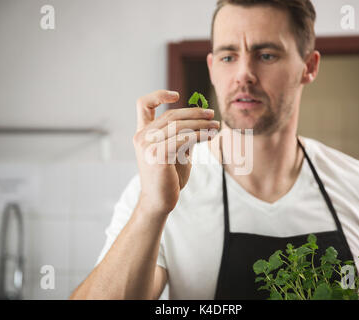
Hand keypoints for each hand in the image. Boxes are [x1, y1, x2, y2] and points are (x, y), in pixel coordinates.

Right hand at [133, 90, 219, 216]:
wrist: (159, 201)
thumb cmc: (169, 177)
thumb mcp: (176, 151)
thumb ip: (183, 135)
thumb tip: (202, 119)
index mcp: (143, 133)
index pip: (144, 104)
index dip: (159, 95)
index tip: (178, 95)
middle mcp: (142, 137)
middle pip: (171, 114)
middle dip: (195, 112)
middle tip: (212, 114)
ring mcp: (147, 146)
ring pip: (179, 126)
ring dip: (201, 124)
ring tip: (216, 126)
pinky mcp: (157, 155)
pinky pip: (182, 139)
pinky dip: (199, 135)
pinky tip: (210, 136)